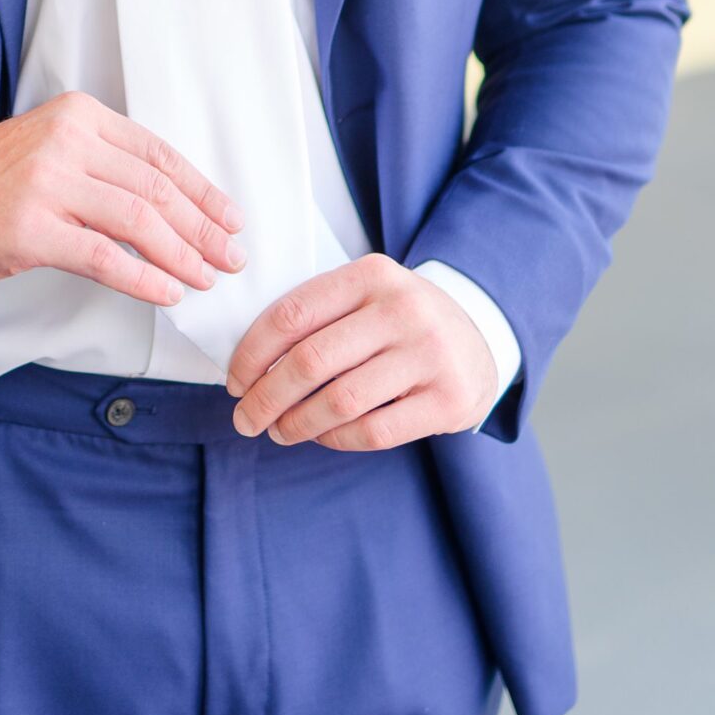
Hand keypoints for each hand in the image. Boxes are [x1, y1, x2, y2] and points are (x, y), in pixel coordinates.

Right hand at [0, 90, 248, 303]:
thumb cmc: (0, 184)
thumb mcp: (58, 152)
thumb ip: (112, 165)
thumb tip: (185, 207)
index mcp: (80, 115)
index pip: (159, 155)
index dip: (202, 191)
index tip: (231, 219)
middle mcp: (66, 141)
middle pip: (155, 189)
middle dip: (202, 227)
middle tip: (230, 257)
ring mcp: (46, 183)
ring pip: (137, 221)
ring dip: (181, 255)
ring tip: (204, 277)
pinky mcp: (30, 228)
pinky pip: (103, 257)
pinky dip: (143, 278)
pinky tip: (167, 293)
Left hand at [224, 253, 496, 448]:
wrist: (479, 338)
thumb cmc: (400, 321)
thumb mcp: (366, 296)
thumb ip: (316, 317)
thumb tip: (249, 367)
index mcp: (372, 275)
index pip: (292, 315)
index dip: (253, 353)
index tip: (235, 382)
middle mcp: (403, 310)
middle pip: (310, 361)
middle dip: (265, 398)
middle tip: (245, 420)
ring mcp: (430, 355)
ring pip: (339, 401)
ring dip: (296, 424)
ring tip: (279, 432)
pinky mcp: (448, 400)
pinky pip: (374, 431)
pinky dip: (336, 440)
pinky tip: (321, 437)